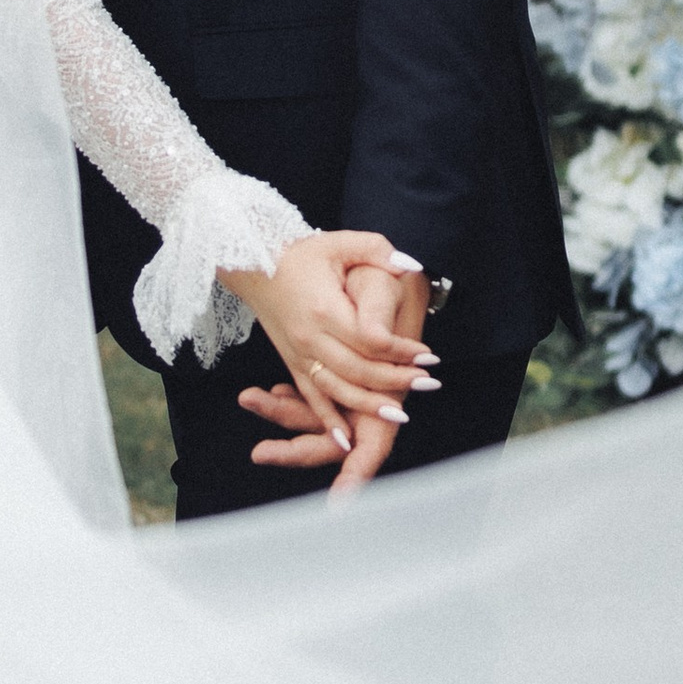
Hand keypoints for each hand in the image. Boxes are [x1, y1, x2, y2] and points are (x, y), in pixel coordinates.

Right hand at [224, 231, 433, 463]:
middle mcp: (310, 338)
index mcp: (324, 308)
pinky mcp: (293, 365)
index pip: (369, 340)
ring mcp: (300, 355)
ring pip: (338, 390)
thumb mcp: (339, 242)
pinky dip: (328, 421)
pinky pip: (312, 399)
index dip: (401, 351)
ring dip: (369, 405)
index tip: (428, 355)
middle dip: (395, 381)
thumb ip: (377, 250)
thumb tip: (409, 267)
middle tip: (429, 383)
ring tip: (401, 414)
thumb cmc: (300, 254)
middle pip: (357, 370)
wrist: (253, 265)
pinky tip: (345, 441)